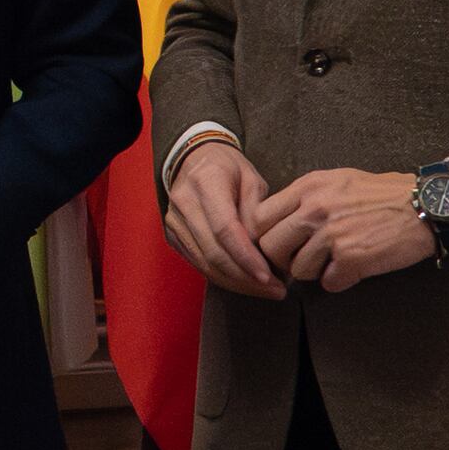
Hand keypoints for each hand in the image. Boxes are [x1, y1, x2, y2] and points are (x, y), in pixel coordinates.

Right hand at [162, 136, 288, 299]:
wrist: (194, 158)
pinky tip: (245, 283)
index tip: (268, 276)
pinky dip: (223, 277)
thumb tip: (260, 252)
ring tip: (266, 290)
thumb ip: (256, 214)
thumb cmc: (228, 167)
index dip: (246, 257)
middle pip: (214, 253)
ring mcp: (174, 222)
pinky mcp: (173, 236)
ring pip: (205, 264)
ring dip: (237, 283)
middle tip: (275, 290)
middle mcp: (184, 203)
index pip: (225, 229)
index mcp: (205, 182)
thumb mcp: (252, 179)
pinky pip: (199, 264)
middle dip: (246, 278)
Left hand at [253, 167, 434, 292]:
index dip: (266, 236)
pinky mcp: (351, 258)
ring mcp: (332, 234)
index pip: (260, 218)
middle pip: (271, 248)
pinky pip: (328, 283)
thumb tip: (278, 221)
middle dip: (284, 260)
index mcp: (308, 187)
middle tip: (303, 260)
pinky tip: (355, 267)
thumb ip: (305, 197)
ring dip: (315, 272)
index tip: (281, 243)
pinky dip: (341, 280)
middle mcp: (315, 208)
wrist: (424, 205)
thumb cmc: (382, 194)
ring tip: (337, 260)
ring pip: (298, 270)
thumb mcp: (337, 180)